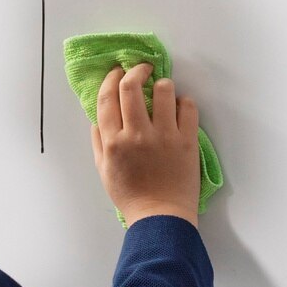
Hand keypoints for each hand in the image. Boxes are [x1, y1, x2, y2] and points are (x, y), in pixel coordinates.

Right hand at [90, 62, 201, 226]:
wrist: (161, 217)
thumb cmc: (131, 196)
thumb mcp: (104, 171)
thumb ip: (98, 142)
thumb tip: (98, 119)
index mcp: (113, 141)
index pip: (108, 97)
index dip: (111, 78)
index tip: (117, 72)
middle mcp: (136, 134)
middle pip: (131, 86)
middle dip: (136, 70)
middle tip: (143, 69)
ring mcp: (164, 136)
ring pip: (164, 90)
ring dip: (163, 85)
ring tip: (164, 91)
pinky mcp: (187, 141)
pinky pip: (188, 107)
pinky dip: (184, 103)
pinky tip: (180, 109)